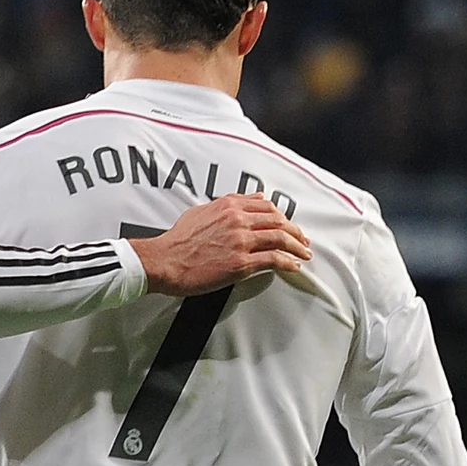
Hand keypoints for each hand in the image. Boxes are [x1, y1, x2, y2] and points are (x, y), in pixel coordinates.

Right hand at [129, 194, 311, 296]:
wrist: (164, 261)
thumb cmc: (177, 241)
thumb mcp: (201, 211)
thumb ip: (228, 204)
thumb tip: (250, 199)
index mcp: (229, 206)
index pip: (267, 207)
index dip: (283, 216)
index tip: (287, 224)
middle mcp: (238, 220)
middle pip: (279, 221)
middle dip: (296, 231)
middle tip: (302, 240)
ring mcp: (241, 241)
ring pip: (281, 239)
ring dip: (297, 247)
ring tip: (303, 253)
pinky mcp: (241, 262)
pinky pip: (273, 260)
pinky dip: (288, 262)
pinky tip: (292, 266)